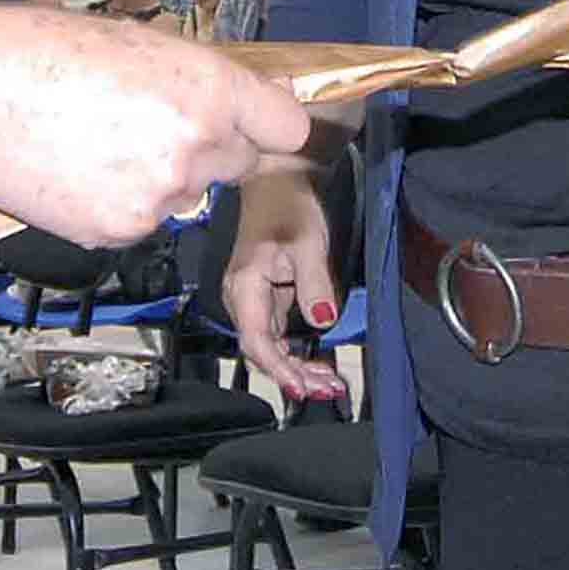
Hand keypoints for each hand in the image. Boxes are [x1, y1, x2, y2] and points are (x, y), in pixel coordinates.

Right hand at [0, 5, 311, 246]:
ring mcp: (159, 195)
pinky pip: (139, 221)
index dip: (274, 128)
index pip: (286, 127)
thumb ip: (200, 81)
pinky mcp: (119, 231)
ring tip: (94, 140)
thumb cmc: (42, 50)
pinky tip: (73, 169)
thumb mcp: (138, 45)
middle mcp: (195, 144)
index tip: (267, 129)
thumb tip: (254, 99)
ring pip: (184, 194)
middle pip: (238, 164)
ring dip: (158, 177)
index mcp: (207, 86)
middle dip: (211, 150)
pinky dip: (116, 203)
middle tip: (152, 126)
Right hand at [223, 161, 349, 405]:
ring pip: (269, 347)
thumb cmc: (289, 205)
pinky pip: (276, 335)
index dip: (279, 369)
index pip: (256, 341)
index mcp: (244, 286)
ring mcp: (251, 299)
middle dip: (293, 376)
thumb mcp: (308, 243)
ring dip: (296, 368)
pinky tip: (317, 364)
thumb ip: (315, 283)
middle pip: (261, 351)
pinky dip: (295, 352)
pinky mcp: (264, 297)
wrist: (277, 180)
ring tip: (328, 383)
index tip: (303, 388)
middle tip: (328, 389)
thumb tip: (322, 321)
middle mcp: (241, 297)